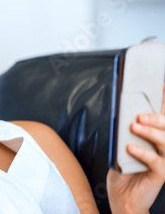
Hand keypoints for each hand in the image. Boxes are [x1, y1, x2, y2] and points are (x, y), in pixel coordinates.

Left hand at [107, 82, 164, 213]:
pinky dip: (143, 153)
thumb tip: (123, 115)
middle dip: (156, 117)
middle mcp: (164, 146)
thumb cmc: (122, 168)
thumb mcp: (120, 144)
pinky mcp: (162, 175)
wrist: (122, 197)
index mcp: (156, 135)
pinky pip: (157, 162)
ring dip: (150, 132)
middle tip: (139, 114)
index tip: (161, 84)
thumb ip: (124, 131)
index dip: (164, 99)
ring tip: (134, 126)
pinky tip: (131, 148)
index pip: (163, 115)